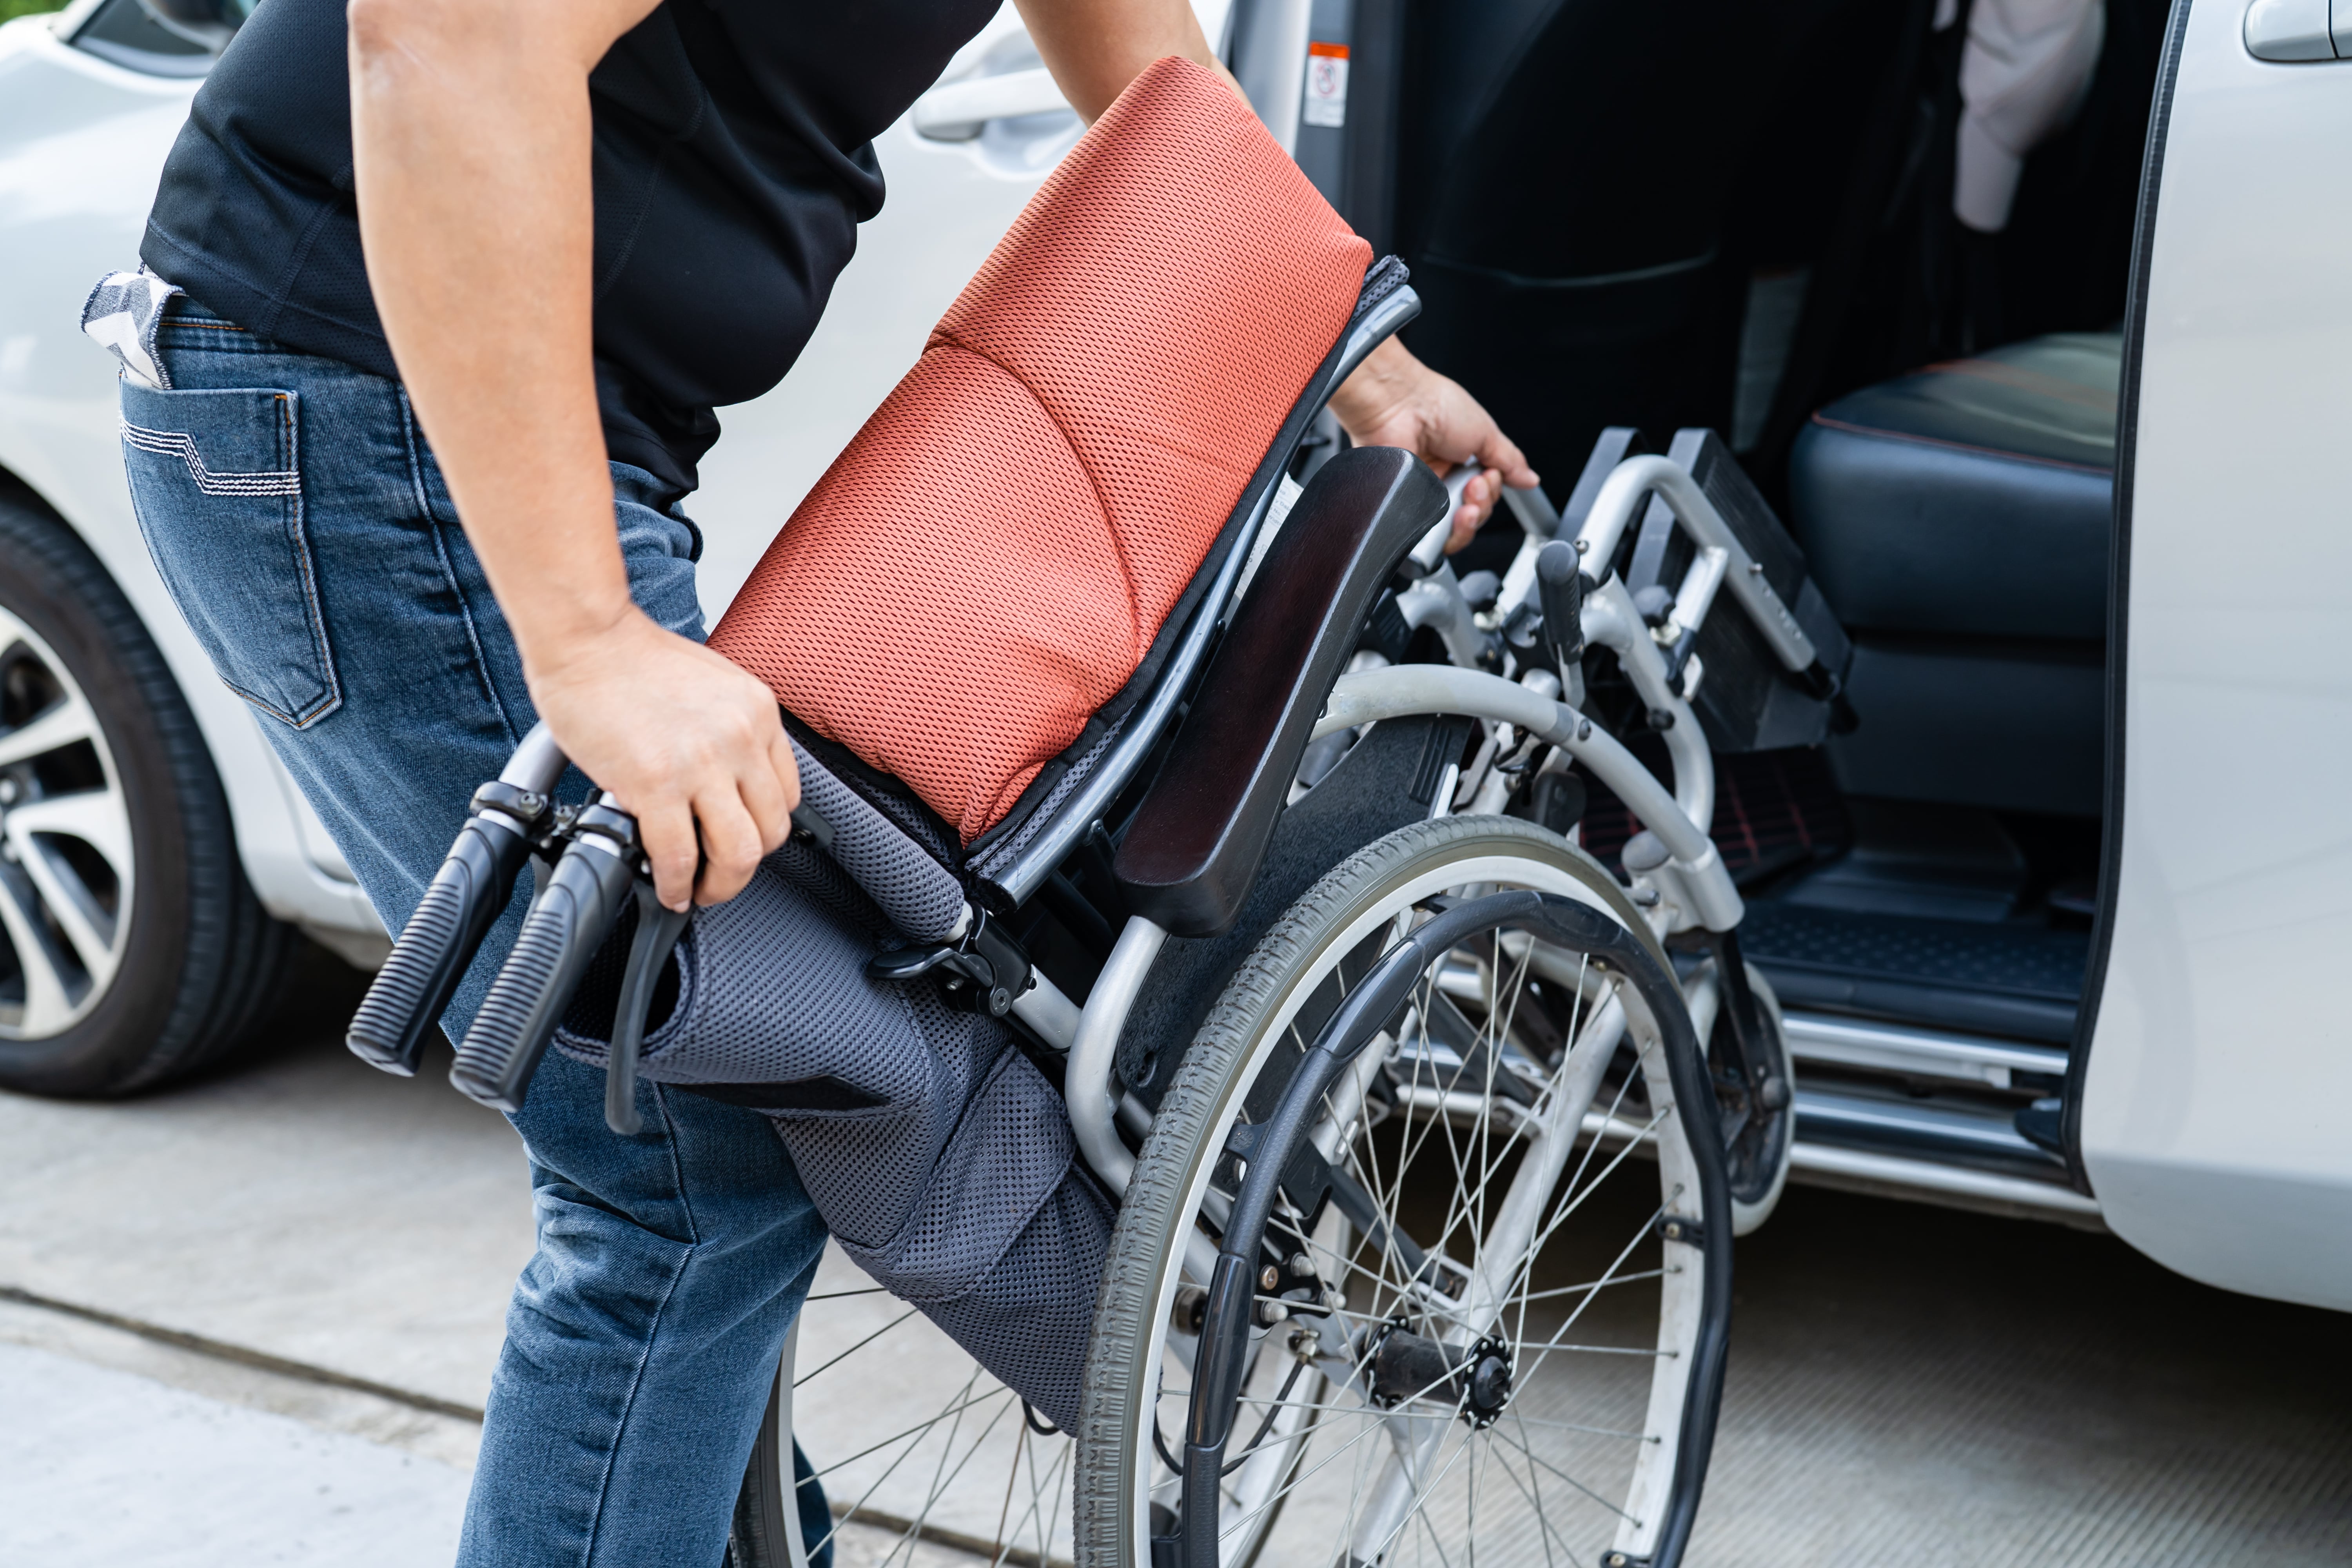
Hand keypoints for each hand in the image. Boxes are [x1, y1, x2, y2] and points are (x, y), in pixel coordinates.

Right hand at [526, 612, 799, 911]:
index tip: (740, 841)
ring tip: (697, 890)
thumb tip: (725, 781)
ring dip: (720, 885)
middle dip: (745, 866)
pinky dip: (675, 883)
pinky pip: (678, 855)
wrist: (587, 637)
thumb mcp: (714, 686)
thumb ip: (729, 731)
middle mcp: (741, 738)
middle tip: (720, 877)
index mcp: (758, 714)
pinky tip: (666, 887)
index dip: (763, 828)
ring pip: (739, 852)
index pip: (785, 795)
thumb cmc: (634, 659)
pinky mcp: (655, 783)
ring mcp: (702, 763)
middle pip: (771, 830)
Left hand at [1330, 339, 1539, 552]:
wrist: (1400, 403)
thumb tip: (1530, 479)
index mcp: (1462, 461)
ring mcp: (1423, 493)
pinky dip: (1444, 529)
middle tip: (1477, 484)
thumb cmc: (1436, 405)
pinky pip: (1428, 533)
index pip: (1486, 496)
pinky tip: (1449, 512)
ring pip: (1453, 530)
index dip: (1492, 493)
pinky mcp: (1406, 505)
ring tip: (1467, 495)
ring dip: (1469, 518)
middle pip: (1473, 516)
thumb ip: (1509, 461)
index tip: (1490, 475)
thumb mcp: (1485, 432)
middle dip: (1482, 504)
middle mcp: (1442, 480)